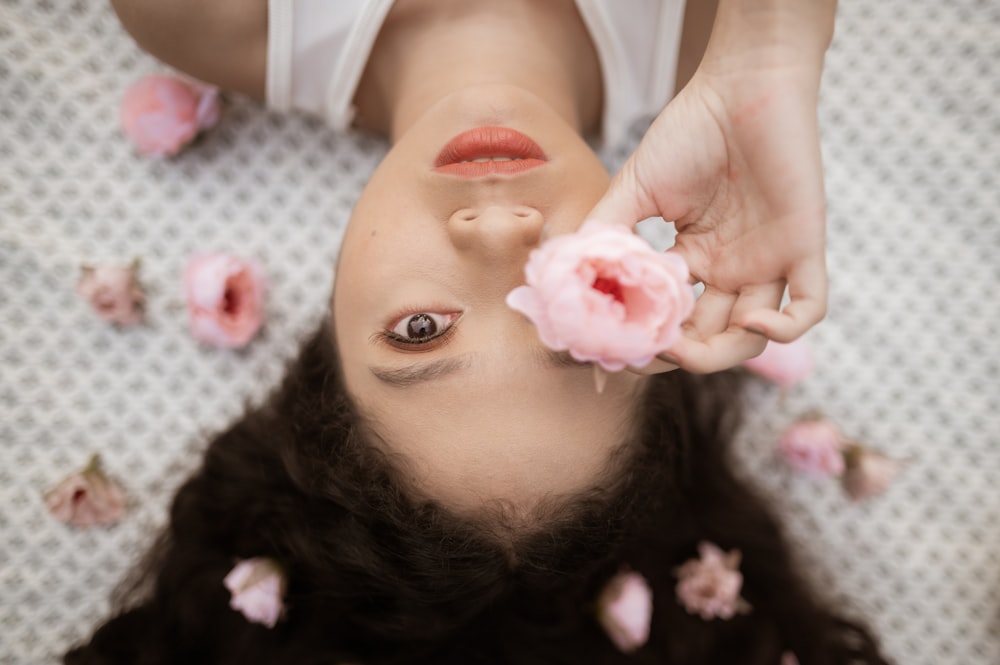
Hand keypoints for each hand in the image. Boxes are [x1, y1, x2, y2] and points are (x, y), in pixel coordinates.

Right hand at [589, 62, 828, 373]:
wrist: (742, 84)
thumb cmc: (690, 130)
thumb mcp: (634, 189)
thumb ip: (604, 234)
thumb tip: (568, 280)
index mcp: (693, 259)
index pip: (671, 319)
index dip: (648, 340)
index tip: (618, 344)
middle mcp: (730, 269)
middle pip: (710, 339)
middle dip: (682, 356)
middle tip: (655, 348)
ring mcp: (767, 262)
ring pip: (753, 337)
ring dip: (722, 354)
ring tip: (688, 345)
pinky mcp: (803, 248)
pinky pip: (807, 310)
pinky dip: (783, 331)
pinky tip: (750, 320)